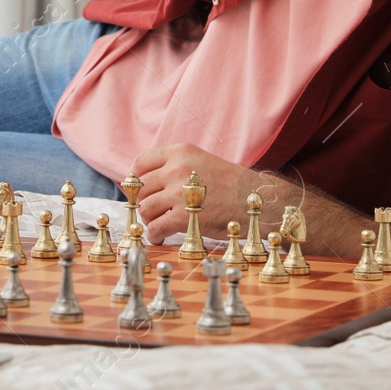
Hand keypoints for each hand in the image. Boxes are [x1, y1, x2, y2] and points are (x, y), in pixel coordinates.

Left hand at [129, 143, 265, 243]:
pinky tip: (161, 236)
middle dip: (144, 201)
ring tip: (160, 224)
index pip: (140, 162)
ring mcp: (179, 193)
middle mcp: (177, 169)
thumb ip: (174, 167)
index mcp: (181, 152)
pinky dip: (154, 235)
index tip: (138, 190)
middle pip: (140, 188)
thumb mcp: (201, 161)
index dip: (134, 178)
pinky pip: (154, 227)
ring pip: (145, 208)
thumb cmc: (230, 184)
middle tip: (153, 211)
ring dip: (150, 219)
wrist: (256, 200)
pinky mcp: (183, 217)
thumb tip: (143, 182)